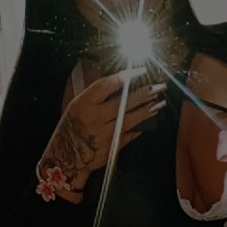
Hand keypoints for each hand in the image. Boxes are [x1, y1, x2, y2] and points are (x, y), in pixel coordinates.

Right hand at [40, 69, 166, 193]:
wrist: (67, 156)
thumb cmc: (73, 125)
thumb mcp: (76, 103)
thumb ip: (96, 93)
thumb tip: (119, 80)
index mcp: (84, 103)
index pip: (107, 85)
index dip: (125, 77)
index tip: (140, 71)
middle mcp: (95, 118)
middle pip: (123, 103)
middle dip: (143, 94)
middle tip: (158, 87)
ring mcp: (104, 134)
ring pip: (130, 120)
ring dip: (146, 111)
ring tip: (159, 104)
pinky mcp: (111, 148)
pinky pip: (128, 135)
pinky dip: (138, 127)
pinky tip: (149, 120)